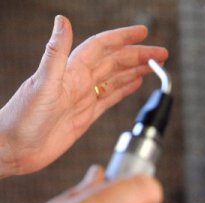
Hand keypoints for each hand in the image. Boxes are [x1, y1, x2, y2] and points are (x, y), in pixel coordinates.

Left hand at [0, 16, 168, 177]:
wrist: (12, 149)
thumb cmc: (20, 119)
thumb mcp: (42, 84)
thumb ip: (55, 52)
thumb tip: (62, 21)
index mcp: (69, 71)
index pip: (102, 47)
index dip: (123, 38)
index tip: (143, 32)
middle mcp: (77, 82)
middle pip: (114, 62)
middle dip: (138, 56)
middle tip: (161, 55)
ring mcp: (82, 99)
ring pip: (115, 79)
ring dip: (134, 70)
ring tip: (154, 67)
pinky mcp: (84, 116)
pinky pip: (109, 98)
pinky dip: (124, 90)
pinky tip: (135, 85)